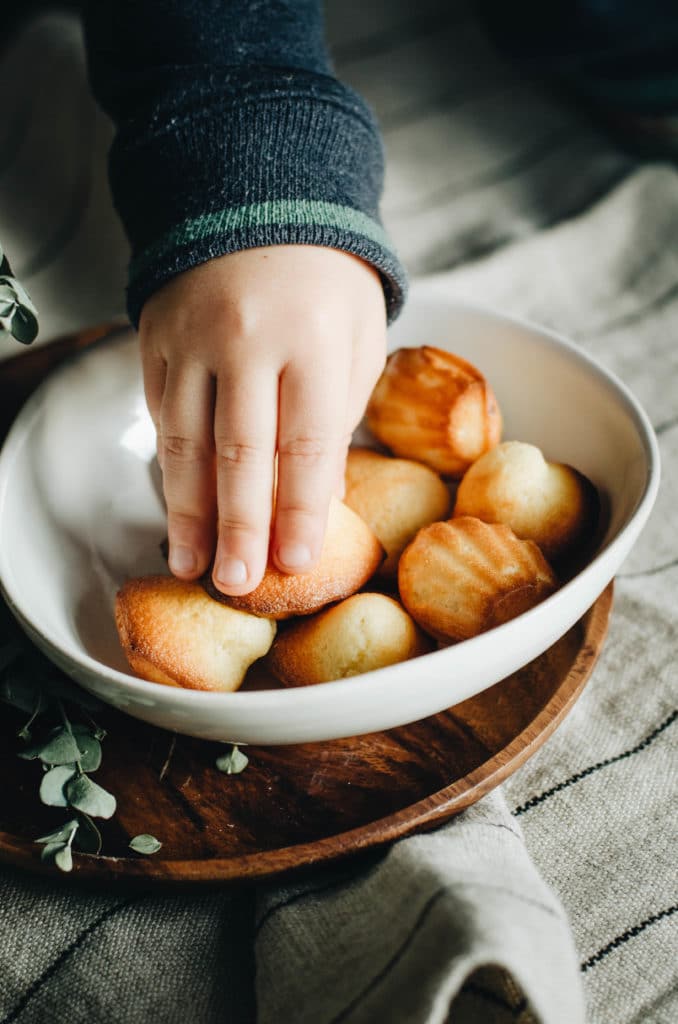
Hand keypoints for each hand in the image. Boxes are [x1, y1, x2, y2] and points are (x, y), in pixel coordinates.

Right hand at [139, 245, 386, 594]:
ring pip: (186, 441)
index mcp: (313, 340)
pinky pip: (161, 412)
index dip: (300, 512)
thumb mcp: (358, 338)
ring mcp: (192, 337)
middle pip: (239, 454)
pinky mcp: (155, 337)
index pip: (306, 447)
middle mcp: (247, 339)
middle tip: (237, 583)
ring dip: (189, 511)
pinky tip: (177, 507)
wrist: (261, 197)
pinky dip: (170, 466)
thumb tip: (319, 497)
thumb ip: (338, 415)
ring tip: (192, 564)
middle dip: (239, 528)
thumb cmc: (328, 279)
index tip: (296, 562)